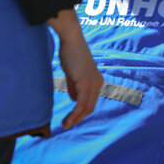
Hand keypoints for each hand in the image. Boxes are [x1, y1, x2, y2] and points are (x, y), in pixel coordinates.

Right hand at [48, 9, 102, 128]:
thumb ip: (75, 87)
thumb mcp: (73, 74)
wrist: (71, 39)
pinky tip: (67, 119)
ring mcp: (93, 83)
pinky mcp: (85, 83)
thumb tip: (74, 100)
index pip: (91, 102)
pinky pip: (81, 104)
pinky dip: (74, 114)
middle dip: (78, 118)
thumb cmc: (70, 53)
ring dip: (75, 119)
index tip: (70, 119)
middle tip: (66, 125)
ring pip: (86, 108)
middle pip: (90, 107)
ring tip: (65, 124)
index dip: (81, 113)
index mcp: (96, 81)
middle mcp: (98, 83)